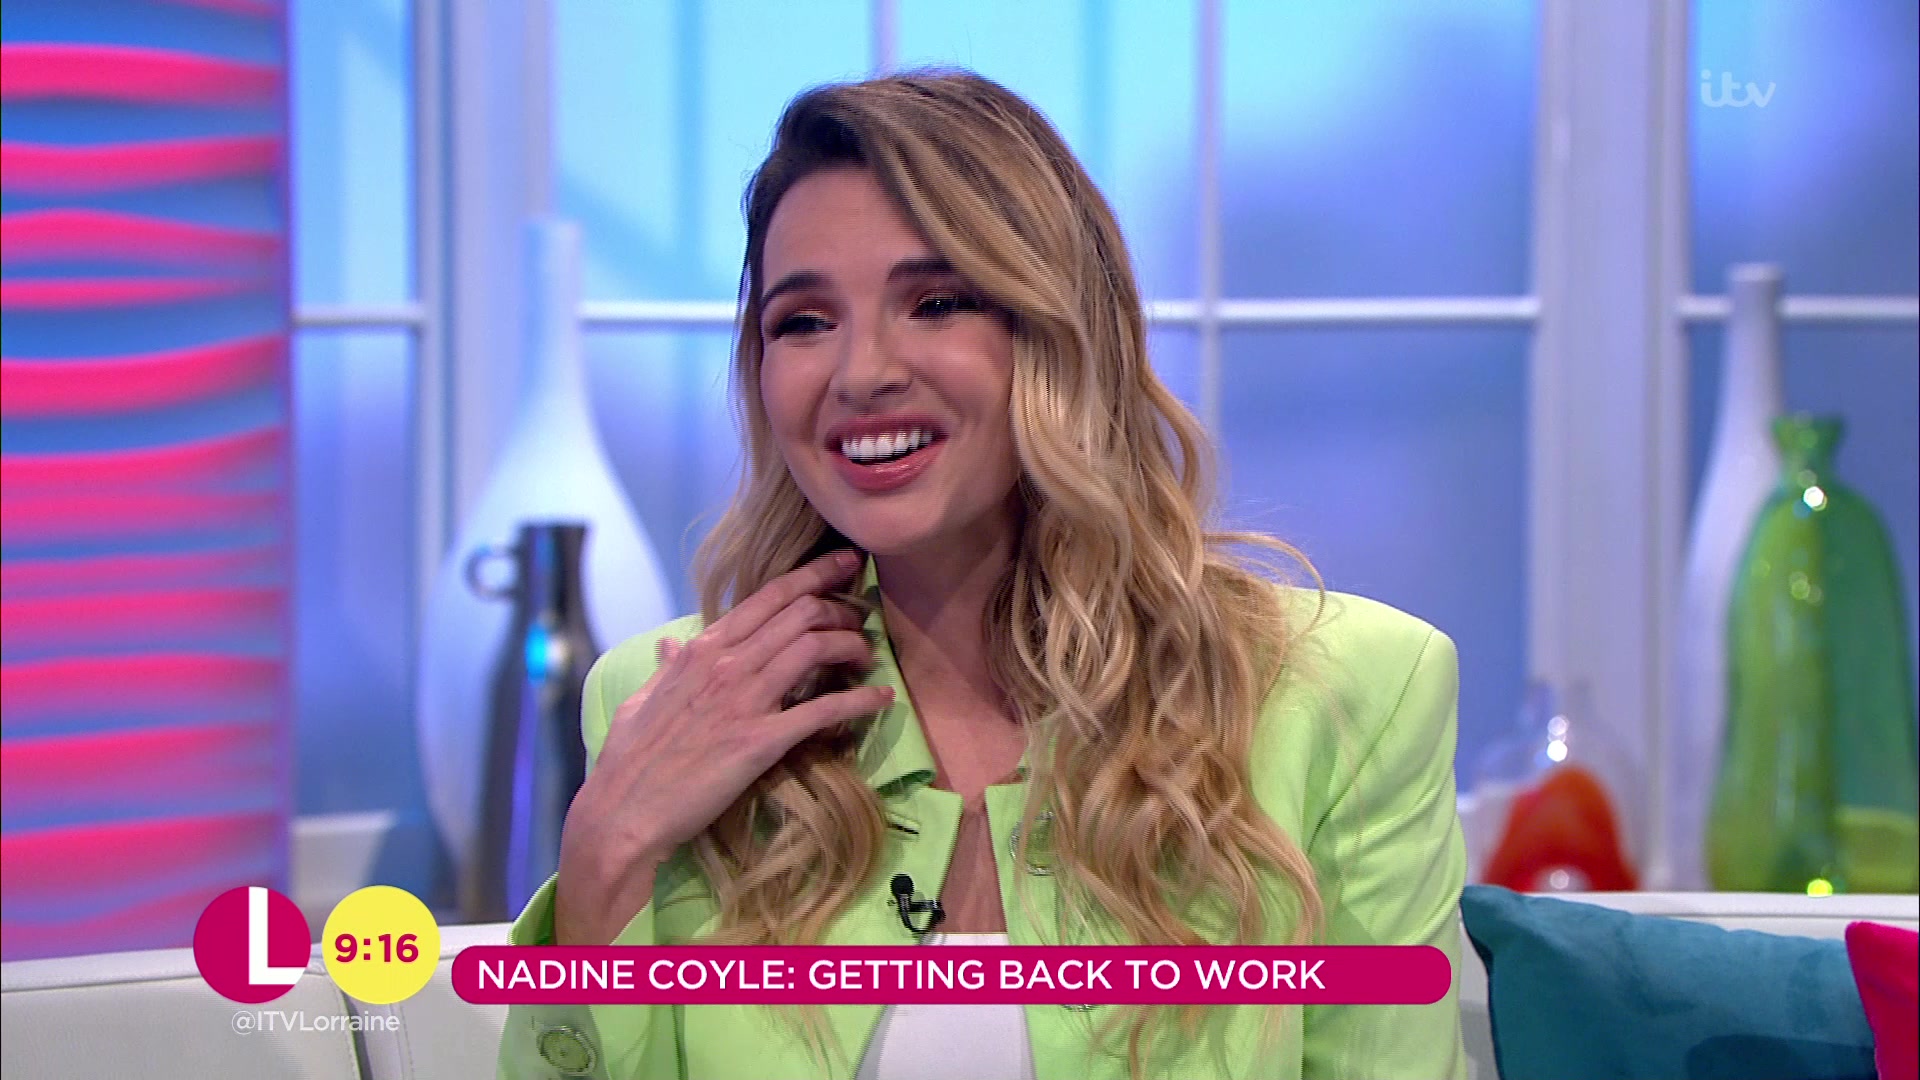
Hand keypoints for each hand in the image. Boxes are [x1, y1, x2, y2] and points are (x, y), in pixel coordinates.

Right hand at [553, 549, 891, 944]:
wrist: (624, 811)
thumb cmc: (629, 758)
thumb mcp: (643, 699)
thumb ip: (667, 667)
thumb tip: (670, 643)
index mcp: (702, 650)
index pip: (769, 596)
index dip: (814, 575)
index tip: (844, 564)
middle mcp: (726, 664)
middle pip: (801, 614)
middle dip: (840, 609)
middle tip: (861, 619)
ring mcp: (745, 700)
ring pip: (815, 647)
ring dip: (851, 645)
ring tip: (867, 653)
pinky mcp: (761, 741)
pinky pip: (823, 709)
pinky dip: (860, 700)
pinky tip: (882, 697)